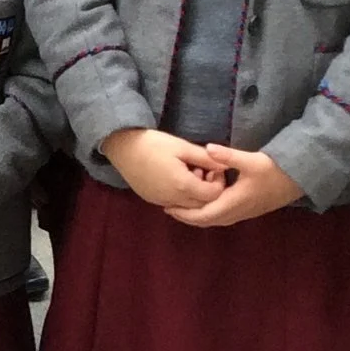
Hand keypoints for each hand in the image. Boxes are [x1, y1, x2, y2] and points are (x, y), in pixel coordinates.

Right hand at [101, 127, 225, 210]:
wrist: (122, 147)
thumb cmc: (154, 144)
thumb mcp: (183, 147)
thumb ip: (206, 158)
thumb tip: (226, 164)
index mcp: (183, 185)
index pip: (213, 195)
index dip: (218, 183)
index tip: (214, 168)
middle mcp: (173, 199)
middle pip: (201, 205)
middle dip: (208, 190)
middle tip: (204, 171)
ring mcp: (161, 201)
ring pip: (187, 207)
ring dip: (194, 194)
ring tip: (189, 173)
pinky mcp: (151, 200)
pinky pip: (174, 204)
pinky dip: (181, 196)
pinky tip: (176, 178)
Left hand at [167, 146, 305, 227]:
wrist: (300, 179)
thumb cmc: (276, 170)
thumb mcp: (251, 160)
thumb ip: (228, 157)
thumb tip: (207, 148)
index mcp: (234, 203)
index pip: (203, 215)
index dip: (184, 213)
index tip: (167, 207)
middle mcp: (237, 212)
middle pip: (206, 221)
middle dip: (187, 216)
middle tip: (169, 206)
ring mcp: (243, 213)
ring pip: (214, 219)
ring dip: (198, 215)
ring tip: (181, 205)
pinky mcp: (247, 209)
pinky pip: (222, 216)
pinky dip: (208, 212)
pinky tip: (203, 201)